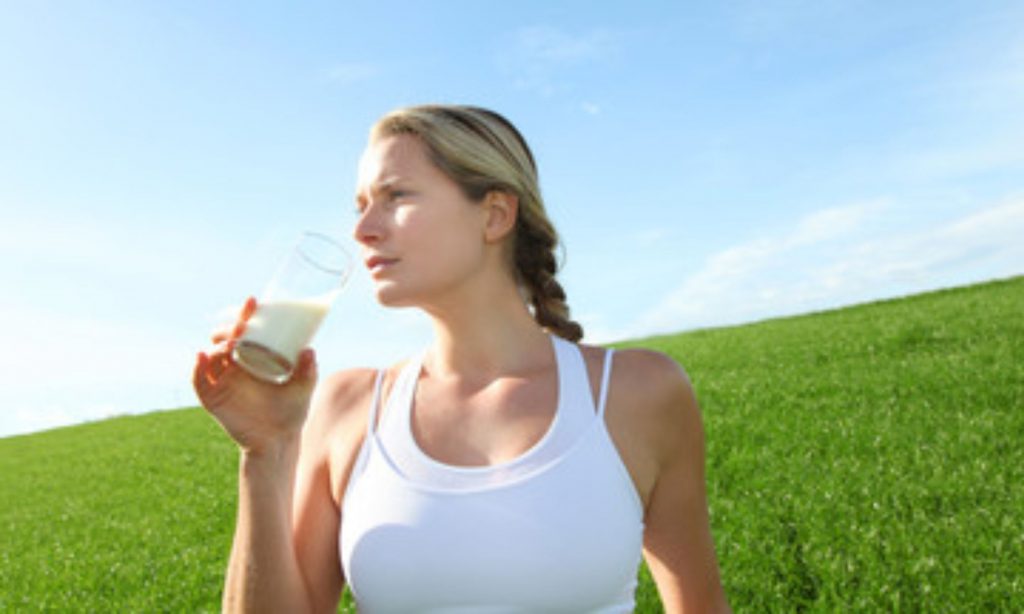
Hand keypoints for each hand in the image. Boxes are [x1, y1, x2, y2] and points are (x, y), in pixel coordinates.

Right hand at [193, 297, 317, 453]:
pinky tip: (202, 356)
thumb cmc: (291, 412)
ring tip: (230, 343)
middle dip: (228, 328)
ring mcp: (222, 382)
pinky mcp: (212, 399)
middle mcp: (234, 367)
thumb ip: (308, 371)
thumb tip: (309, 350)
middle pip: (224, 340)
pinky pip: (199, 381)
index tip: (253, 301)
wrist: (278, 441)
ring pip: (211, 357)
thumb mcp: (303, 388)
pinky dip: (197, 368)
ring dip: (217, 346)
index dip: (246, 315)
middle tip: (239, 325)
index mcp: (253, 359)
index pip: (245, 332)